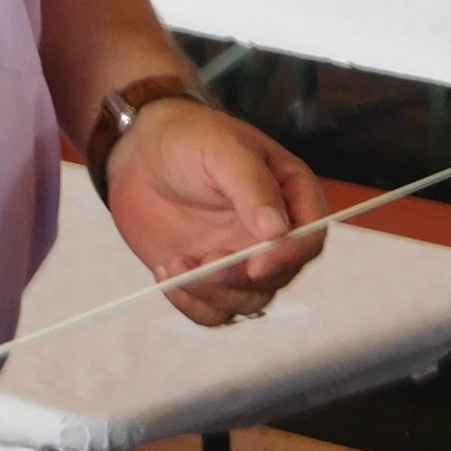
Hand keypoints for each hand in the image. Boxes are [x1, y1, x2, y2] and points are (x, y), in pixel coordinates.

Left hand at [107, 101, 328, 327]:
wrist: (140, 152)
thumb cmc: (189, 138)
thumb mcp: (223, 149)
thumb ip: (252, 187)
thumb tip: (277, 232)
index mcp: (290, 194)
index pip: (310, 237)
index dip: (289, 256)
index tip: (255, 263)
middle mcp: (272, 233)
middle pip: (280, 276)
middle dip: (241, 278)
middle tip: (204, 262)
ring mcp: (241, 258)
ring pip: (248, 301)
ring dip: (214, 294)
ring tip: (176, 264)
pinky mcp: (208, 278)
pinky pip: (214, 312)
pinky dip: (191, 304)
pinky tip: (166, 271)